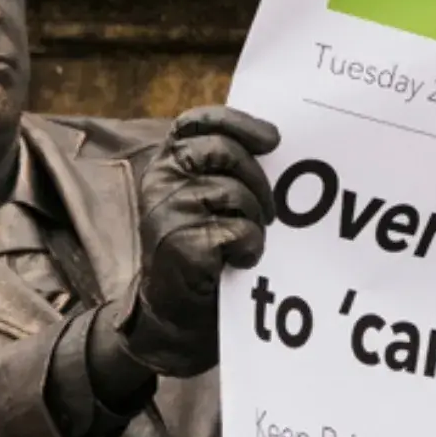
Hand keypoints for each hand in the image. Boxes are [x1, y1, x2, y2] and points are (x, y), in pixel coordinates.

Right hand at [116, 106, 278, 376]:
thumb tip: (275, 142)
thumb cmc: (203, 250)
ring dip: (254, 220)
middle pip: (224, 151)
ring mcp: (167, 211)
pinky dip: (250, 248)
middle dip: (258, 179)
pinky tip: (240, 260)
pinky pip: (240, 231)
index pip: (196, 122)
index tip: (273, 139)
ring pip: (235, 193)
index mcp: (167, 163)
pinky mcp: (182, 243)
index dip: (237, 123)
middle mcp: (160, 180)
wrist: (177, 314)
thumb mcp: (206, 201)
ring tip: (244, 241)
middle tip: (268, 212)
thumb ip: (225, 169)